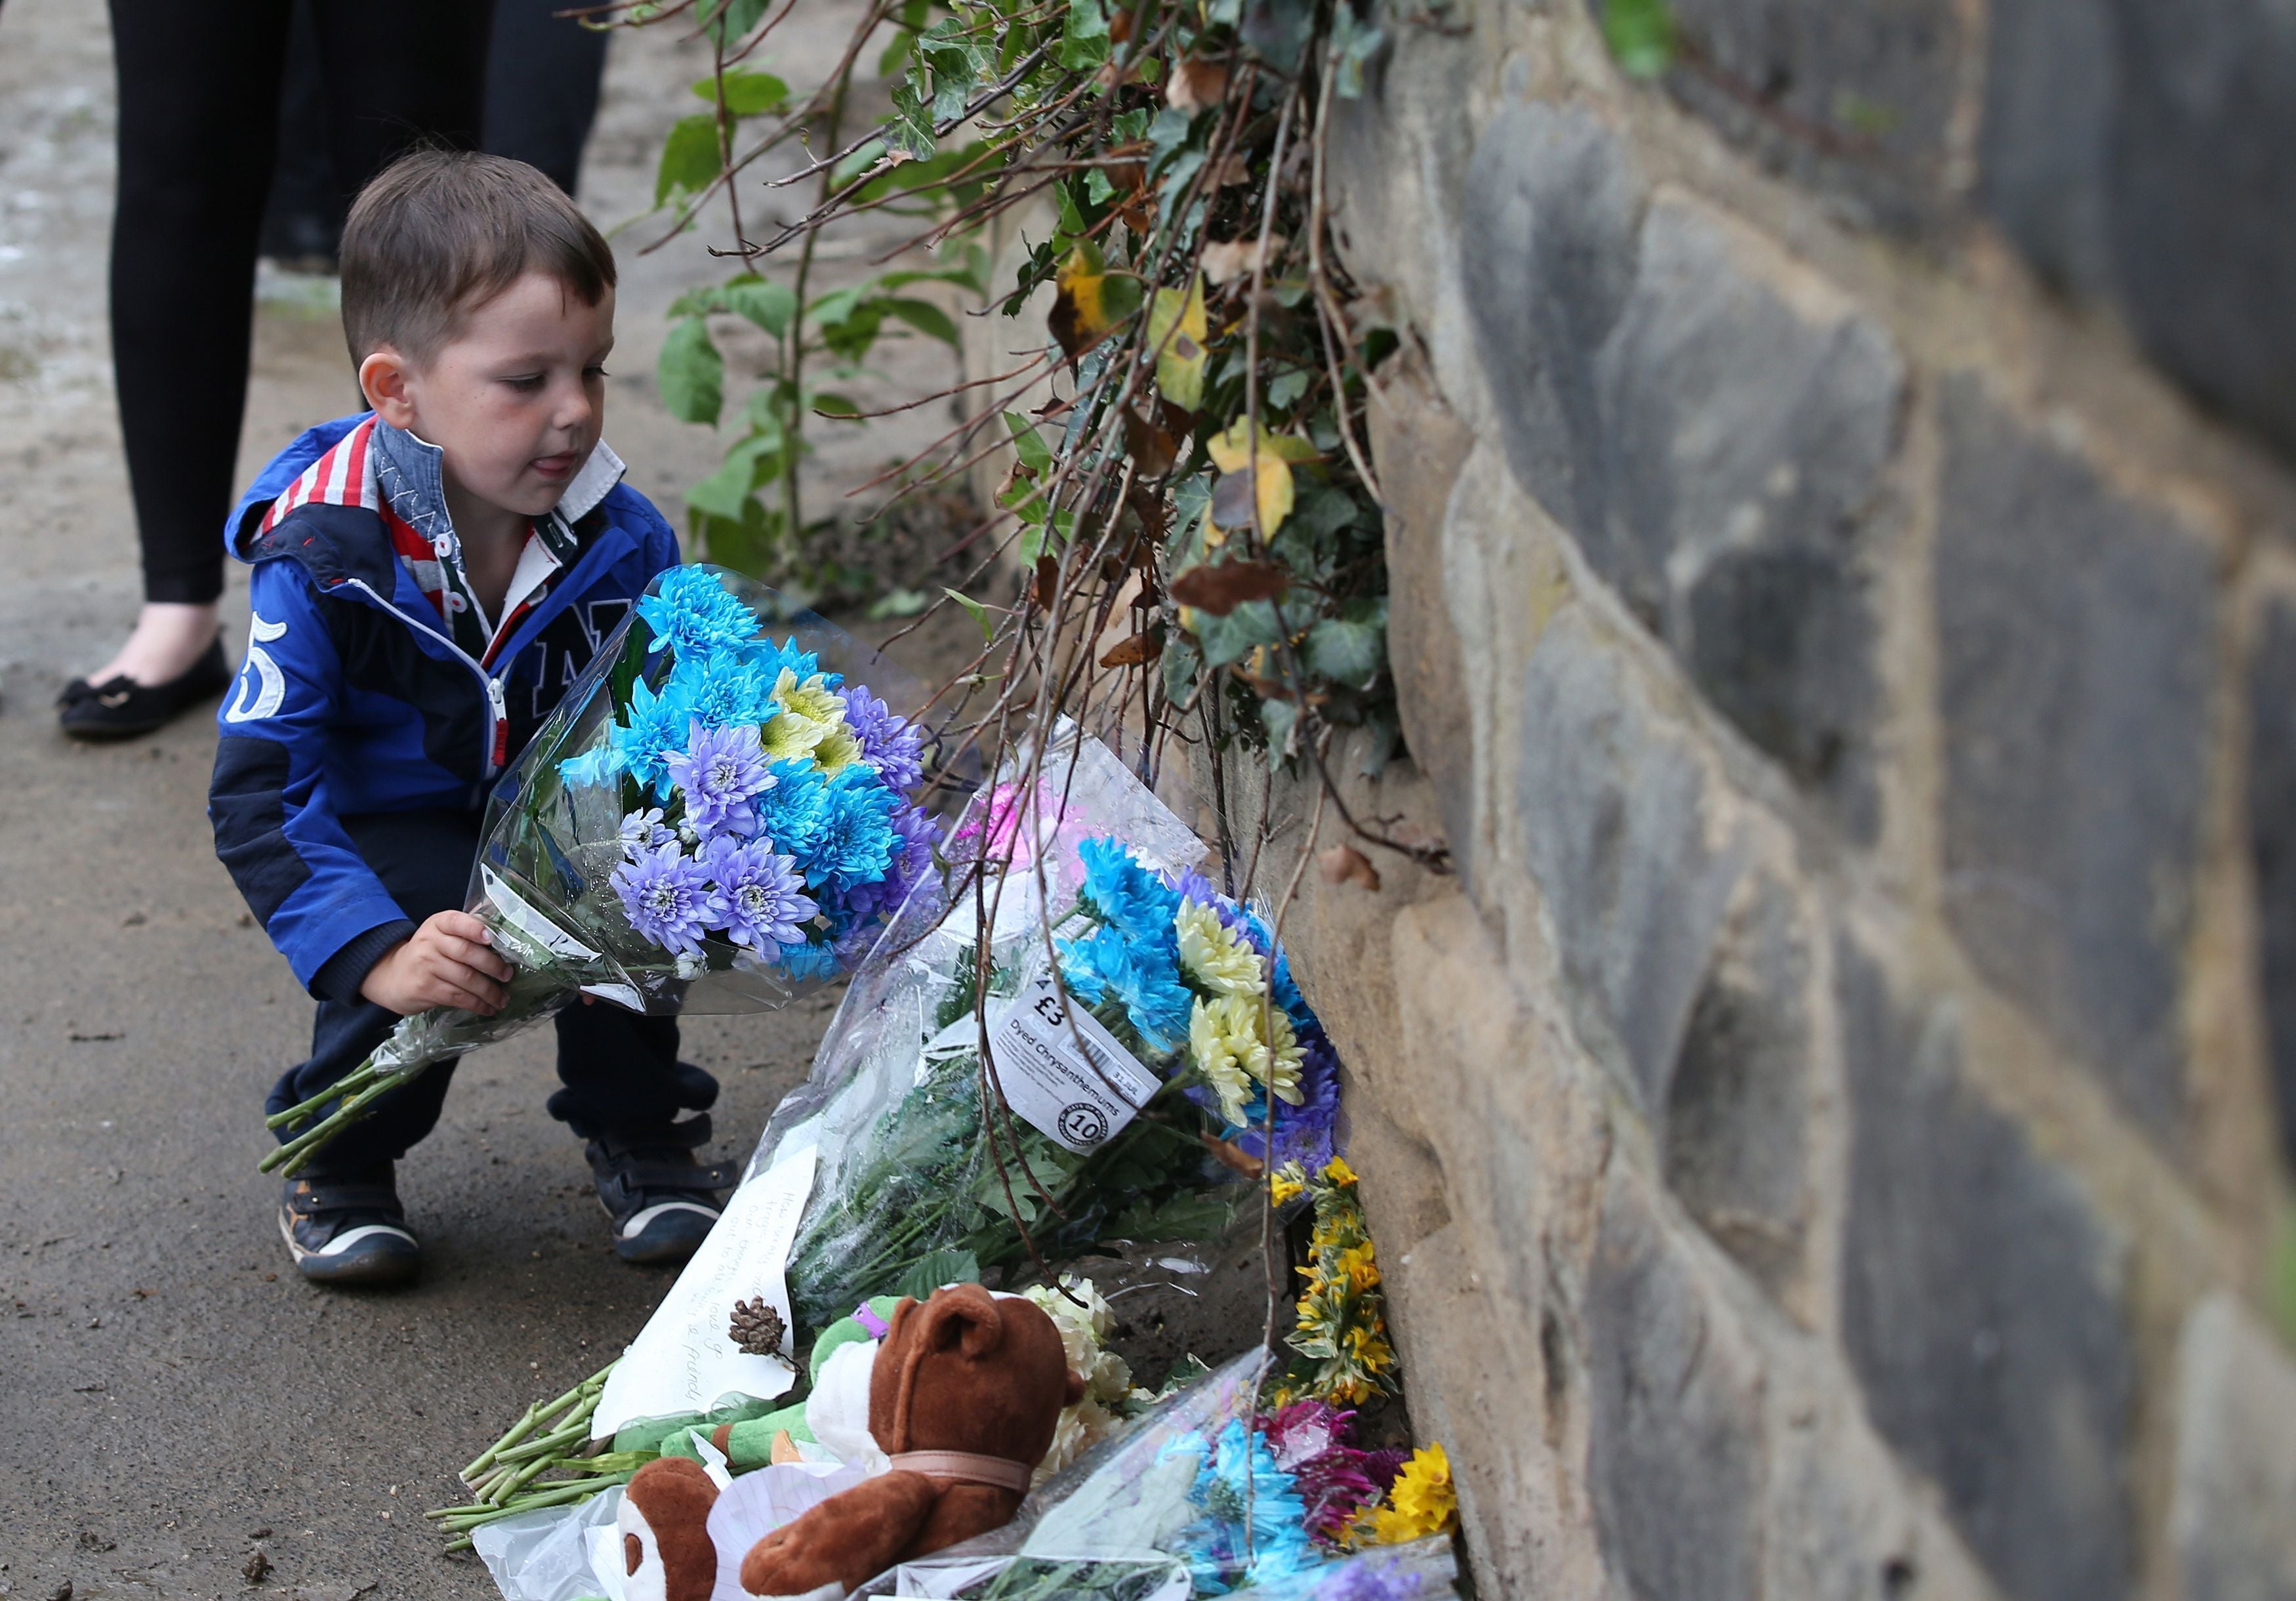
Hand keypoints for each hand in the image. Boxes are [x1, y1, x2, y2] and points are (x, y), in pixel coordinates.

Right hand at [359, 911, 513, 1016]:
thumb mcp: (441, 935)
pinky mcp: (426, 988)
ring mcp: (426, 965)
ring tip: (503, 998)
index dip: (474, 928)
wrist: (392, 976)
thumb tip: (505, 939)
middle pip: (467, 952)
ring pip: (466, 978)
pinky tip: (488, 1008)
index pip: (456, 921)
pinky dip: (477, 1004)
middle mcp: (430, 942)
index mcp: (438, 924)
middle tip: (508, 975)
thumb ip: (466, 933)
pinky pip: (458, 997)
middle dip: (493, 965)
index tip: (491, 938)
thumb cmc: (429, 953)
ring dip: (490, 991)